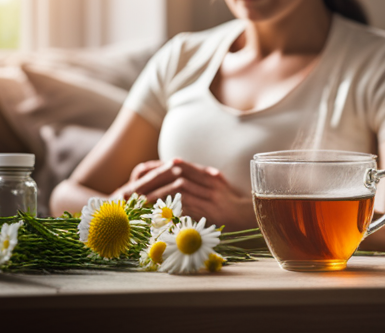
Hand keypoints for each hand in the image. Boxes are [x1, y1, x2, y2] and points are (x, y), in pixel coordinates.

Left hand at [116, 158, 254, 230]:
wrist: (252, 220)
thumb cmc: (232, 208)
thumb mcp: (216, 190)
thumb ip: (198, 182)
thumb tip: (173, 178)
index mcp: (209, 175)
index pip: (178, 165)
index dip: (156, 168)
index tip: (138, 176)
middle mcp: (210, 181)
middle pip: (175, 174)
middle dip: (151, 182)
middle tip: (132, 192)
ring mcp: (212, 195)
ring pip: (178, 189)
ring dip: (156, 195)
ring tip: (139, 204)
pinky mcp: (212, 210)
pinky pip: (187, 207)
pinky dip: (169, 209)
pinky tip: (155, 216)